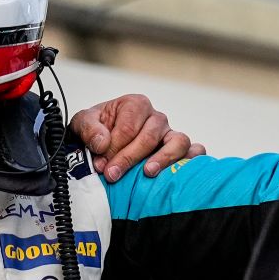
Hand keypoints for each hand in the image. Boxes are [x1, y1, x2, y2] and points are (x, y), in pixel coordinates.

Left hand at [70, 94, 202, 181]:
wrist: (103, 142)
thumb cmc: (97, 130)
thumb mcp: (82, 123)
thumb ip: (89, 129)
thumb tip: (102, 143)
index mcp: (135, 105)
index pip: (129, 127)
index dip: (114, 147)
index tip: (101, 164)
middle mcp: (156, 118)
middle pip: (149, 136)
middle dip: (129, 158)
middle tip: (112, 175)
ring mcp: (171, 133)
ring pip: (178, 141)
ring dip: (164, 159)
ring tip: (147, 173)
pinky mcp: (181, 150)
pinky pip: (196, 151)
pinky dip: (193, 161)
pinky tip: (178, 173)